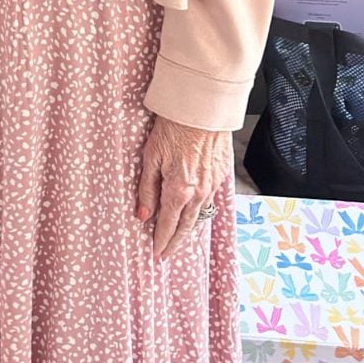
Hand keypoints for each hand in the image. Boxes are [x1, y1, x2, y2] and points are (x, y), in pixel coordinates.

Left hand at [136, 115, 232, 260]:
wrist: (202, 108)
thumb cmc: (173, 128)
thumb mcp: (151, 158)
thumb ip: (147, 189)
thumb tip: (143, 215)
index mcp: (179, 190)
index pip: (168, 225)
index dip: (161, 240)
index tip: (156, 253)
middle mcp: (199, 192)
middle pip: (186, 226)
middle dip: (176, 242)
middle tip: (167, 254)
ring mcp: (212, 184)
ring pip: (200, 214)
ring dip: (189, 228)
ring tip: (179, 238)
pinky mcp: (220, 174)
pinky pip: (209, 200)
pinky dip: (200, 211)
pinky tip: (194, 213)